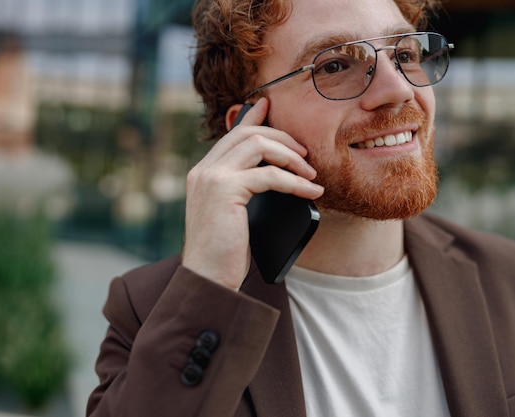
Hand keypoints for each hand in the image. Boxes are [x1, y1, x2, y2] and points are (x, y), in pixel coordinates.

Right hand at [182, 98, 323, 289]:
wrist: (207, 278)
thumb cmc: (224, 253)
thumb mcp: (233, 214)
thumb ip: (244, 190)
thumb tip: (277, 176)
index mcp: (203, 174)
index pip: (231, 136)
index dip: (251, 116)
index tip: (268, 104)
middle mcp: (203, 170)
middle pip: (248, 133)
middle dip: (282, 138)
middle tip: (306, 153)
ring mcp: (211, 177)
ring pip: (259, 145)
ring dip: (291, 156)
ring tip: (311, 172)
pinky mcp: (224, 190)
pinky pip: (269, 175)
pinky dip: (295, 182)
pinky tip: (310, 191)